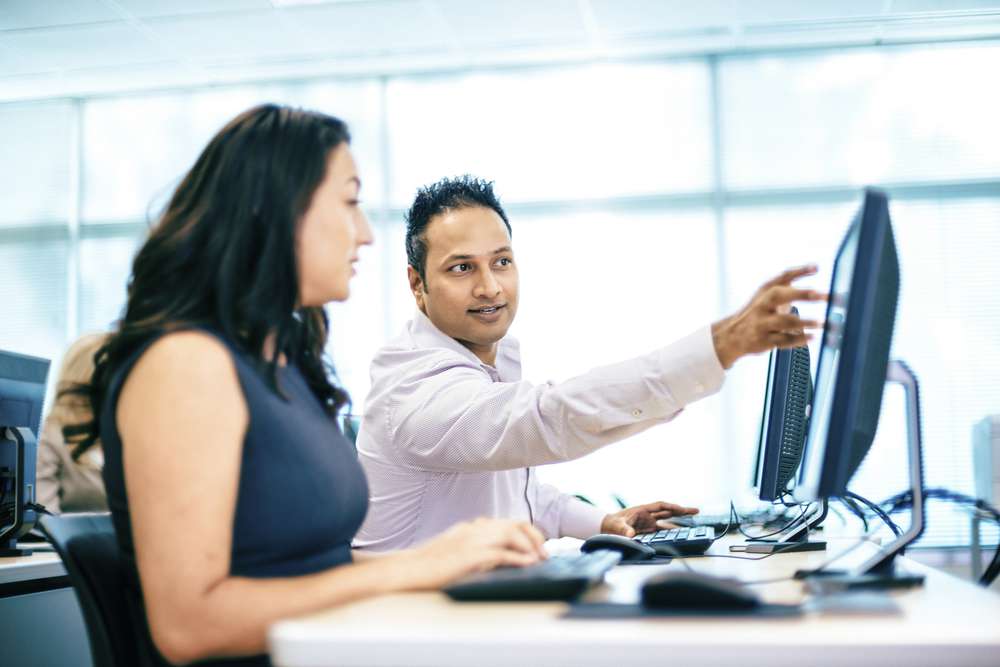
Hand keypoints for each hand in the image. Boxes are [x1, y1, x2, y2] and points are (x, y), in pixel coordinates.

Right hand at [400, 518, 546, 589]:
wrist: (407, 570)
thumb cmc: (429, 565)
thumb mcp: (455, 551)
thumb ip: (475, 549)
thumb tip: (499, 557)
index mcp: (471, 527)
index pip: (507, 522)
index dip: (527, 532)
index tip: (537, 546)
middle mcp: (474, 529)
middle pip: (514, 523)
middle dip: (535, 537)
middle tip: (545, 554)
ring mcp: (471, 540)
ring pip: (511, 533)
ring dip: (530, 546)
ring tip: (540, 559)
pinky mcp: (469, 556)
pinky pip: (501, 553)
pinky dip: (518, 558)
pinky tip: (528, 564)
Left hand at [600, 501, 699, 537]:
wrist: (607, 527)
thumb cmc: (612, 524)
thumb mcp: (617, 526)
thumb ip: (624, 530)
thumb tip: (631, 535)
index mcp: (642, 510)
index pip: (661, 506)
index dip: (672, 507)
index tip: (682, 509)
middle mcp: (648, 515)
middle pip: (668, 511)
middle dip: (682, 511)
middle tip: (696, 511)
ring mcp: (649, 523)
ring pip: (667, 521)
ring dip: (679, 522)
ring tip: (693, 522)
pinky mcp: (649, 531)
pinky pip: (663, 530)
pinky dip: (671, 531)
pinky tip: (680, 534)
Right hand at [711, 265, 825, 368]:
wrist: (733, 335)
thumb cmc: (758, 312)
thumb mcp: (766, 294)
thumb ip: (788, 282)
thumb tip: (814, 267)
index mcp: (765, 291)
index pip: (782, 276)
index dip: (800, 271)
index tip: (816, 268)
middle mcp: (761, 305)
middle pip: (779, 295)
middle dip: (801, 294)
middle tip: (822, 295)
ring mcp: (761, 323)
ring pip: (783, 321)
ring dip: (805, 322)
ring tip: (822, 323)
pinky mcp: (764, 341)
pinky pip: (784, 340)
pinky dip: (799, 339)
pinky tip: (812, 337)